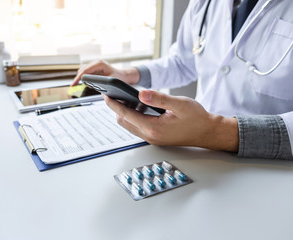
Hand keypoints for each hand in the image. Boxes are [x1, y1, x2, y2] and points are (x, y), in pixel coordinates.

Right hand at [71, 60, 139, 85]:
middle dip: (79, 79)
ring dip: (82, 79)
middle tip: (75, 87)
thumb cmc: (119, 78)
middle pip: (82, 70)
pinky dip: (85, 78)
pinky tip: (88, 84)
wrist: (123, 76)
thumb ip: (99, 81)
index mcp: (99, 64)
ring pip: (83, 71)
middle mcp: (96, 63)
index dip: (78, 78)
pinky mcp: (94, 68)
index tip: (73, 84)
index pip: (85, 71)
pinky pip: (86, 73)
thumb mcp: (110, 80)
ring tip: (85, 85)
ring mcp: (95, 65)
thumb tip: (88, 83)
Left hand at [103, 90, 238, 151]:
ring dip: (126, 114)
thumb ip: (159, 98)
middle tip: (113, 95)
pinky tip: (140, 108)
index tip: (106, 96)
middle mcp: (150, 136)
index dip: (115, 104)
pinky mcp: (155, 138)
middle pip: (124, 122)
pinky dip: (134, 118)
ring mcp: (152, 139)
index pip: (126, 115)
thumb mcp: (179, 104)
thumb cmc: (197, 118)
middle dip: (117, 109)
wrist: (208, 132)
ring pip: (130, 126)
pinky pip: (138, 128)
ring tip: (126, 99)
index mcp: (153, 128)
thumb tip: (140, 94)